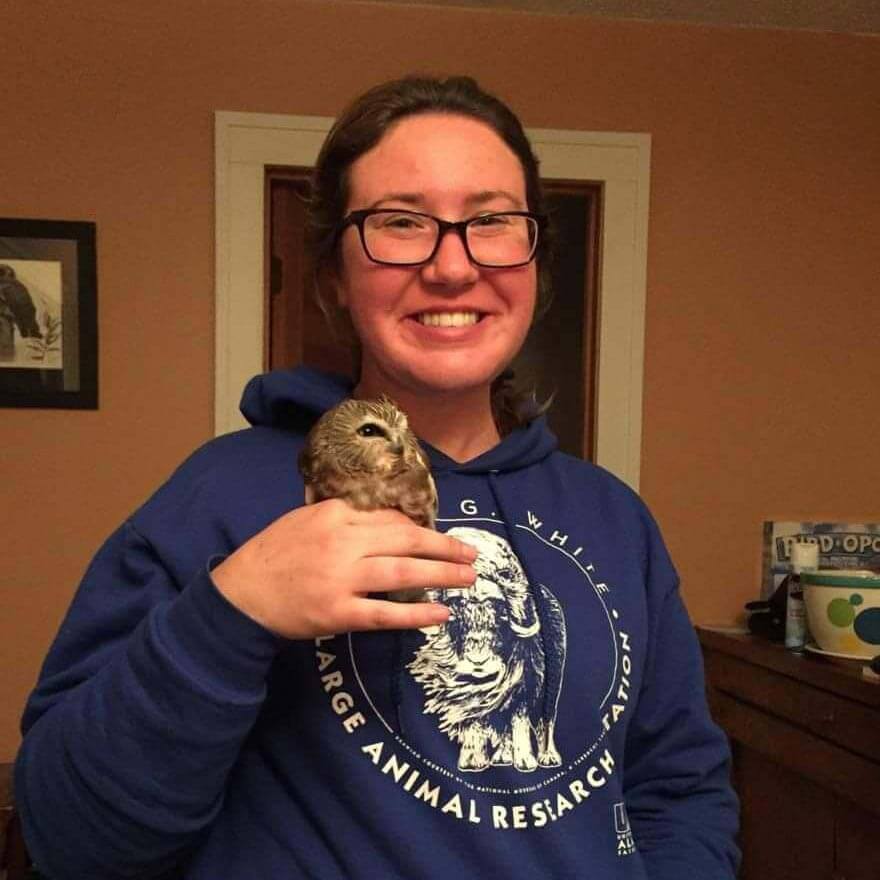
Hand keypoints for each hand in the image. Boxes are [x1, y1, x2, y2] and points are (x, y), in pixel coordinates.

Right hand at [211, 499, 476, 638]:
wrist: (239, 594)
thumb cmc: (274, 554)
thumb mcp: (306, 520)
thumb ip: (345, 517)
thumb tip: (390, 522)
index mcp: (335, 515)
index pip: (391, 518)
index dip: (422, 529)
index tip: (442, 536)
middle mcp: (342, 543)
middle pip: (406, 541)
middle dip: (444, 547)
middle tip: (472, 553)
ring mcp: (341, 579)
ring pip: (402, 574)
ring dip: (441, 575)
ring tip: (468, 578)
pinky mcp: (337, 613)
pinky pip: (385, 614)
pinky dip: (416, 615)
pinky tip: (440, 613)